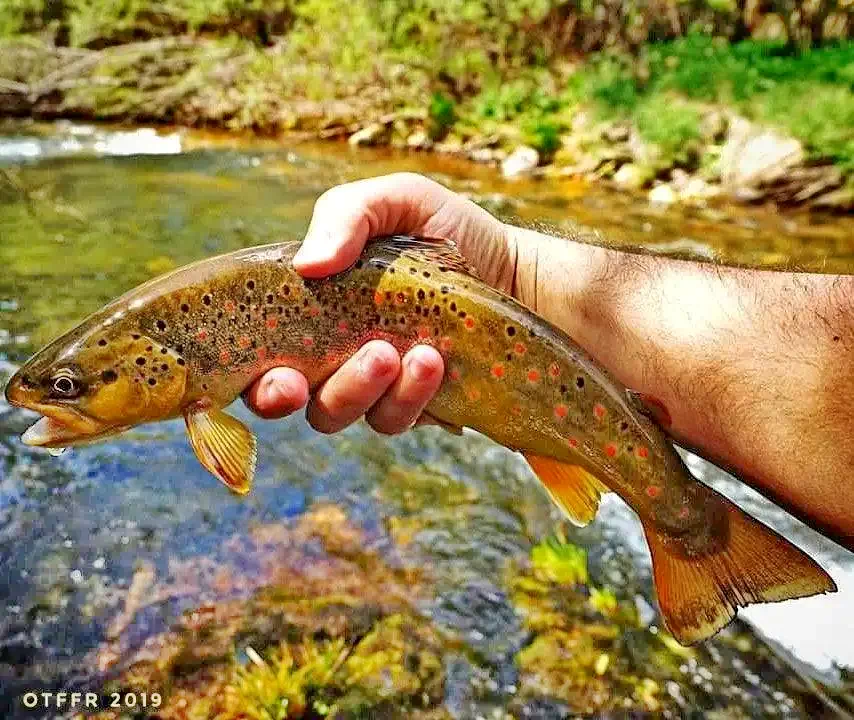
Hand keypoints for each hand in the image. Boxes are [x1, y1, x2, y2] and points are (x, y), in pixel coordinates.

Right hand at [244, 172, 517, 433]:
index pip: (253, 342)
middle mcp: (325, 350)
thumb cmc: (443, 232)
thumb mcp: (398, 201)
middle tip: (296, 382)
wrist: (513, 271)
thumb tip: (307, 265)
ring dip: (353, 387)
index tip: (264, 366)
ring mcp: (367, 385)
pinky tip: (430, 361)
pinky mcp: (409, 406)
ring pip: (334, 412)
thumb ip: (347, 214)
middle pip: (279, 395)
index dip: (240, 366)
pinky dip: (407, 395)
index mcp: (307, 304)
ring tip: (392, 352)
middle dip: (279, 396)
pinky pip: (391, 418)